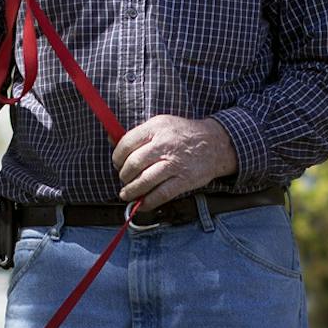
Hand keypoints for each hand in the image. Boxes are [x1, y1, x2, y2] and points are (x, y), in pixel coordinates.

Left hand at [112, 116, 238, 208]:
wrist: (215, 143)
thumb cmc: (183, 135)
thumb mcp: (162, 124)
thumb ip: (139, 134)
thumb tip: (112, 140)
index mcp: (156, 128)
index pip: (126, 143)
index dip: (117, 157)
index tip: (117, 164)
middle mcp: (164, 144)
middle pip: (134, 163)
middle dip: (124, 175)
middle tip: (124, 179)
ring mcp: (175, 163)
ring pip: (145, 180)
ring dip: (131, 191)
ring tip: (126, 194)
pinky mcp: (184, 180)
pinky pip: (161, 194)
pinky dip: (148, 202)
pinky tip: (142, 203)